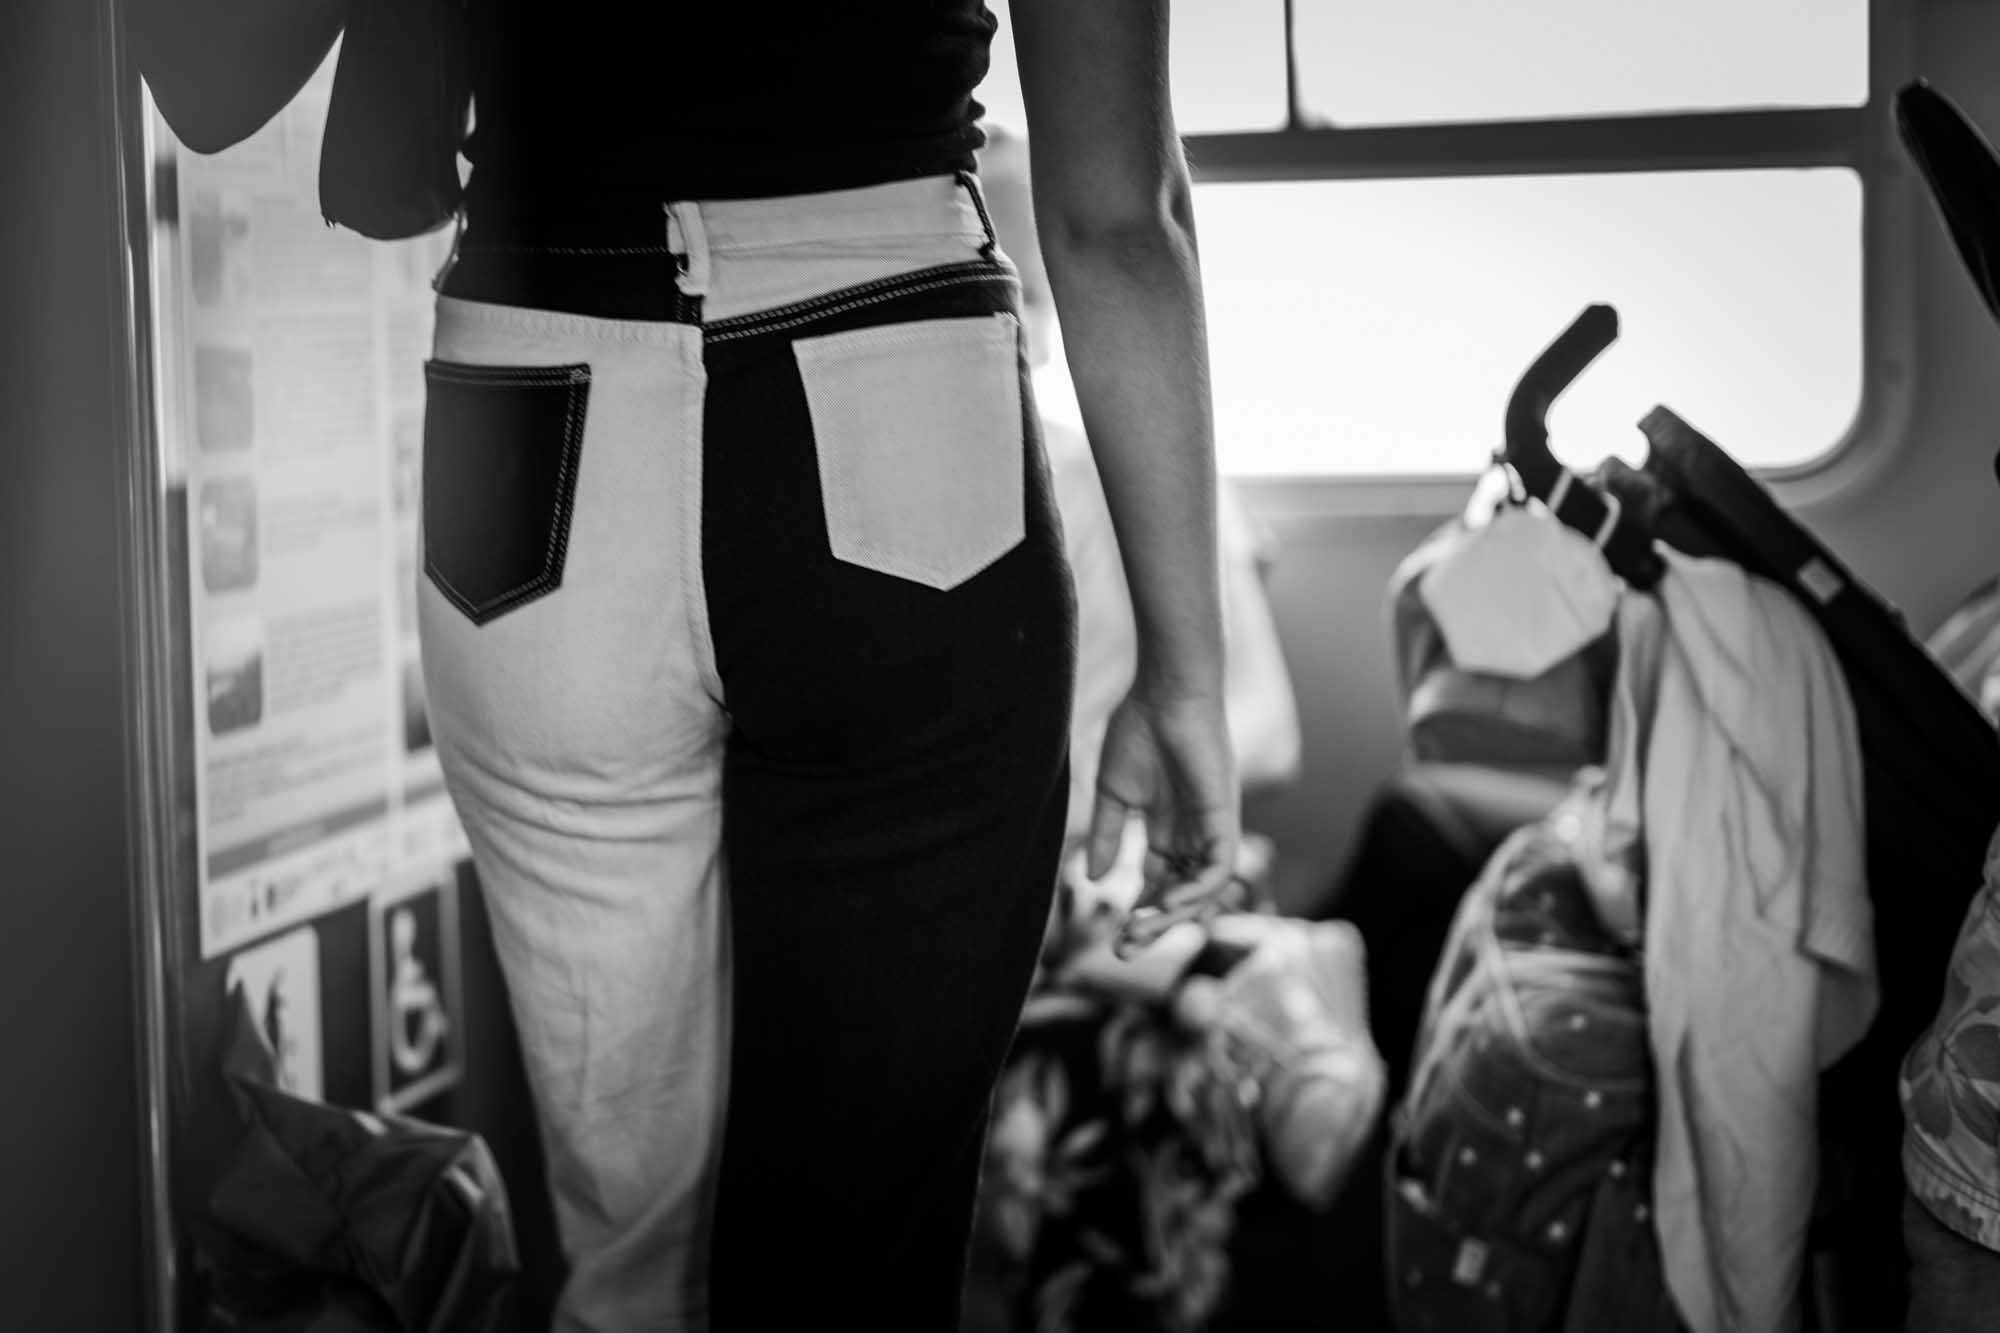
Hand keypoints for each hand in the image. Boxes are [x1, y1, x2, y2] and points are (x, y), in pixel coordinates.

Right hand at [1084, 685, 1240, 956]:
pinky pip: (1217, 870)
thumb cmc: (1139, 730)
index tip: (1113, 939)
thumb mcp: (1114, 793)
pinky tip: (1166, 906)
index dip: (1139, 914)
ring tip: (1138, 932)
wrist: (1164, 693)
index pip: (1158, 884)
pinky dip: (1195, 892)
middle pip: (1179, 895)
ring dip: (1171, 917)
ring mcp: (1211, 829)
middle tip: (1123, 951)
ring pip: (1201, 891)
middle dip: (1154, 926)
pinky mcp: (1223, 820)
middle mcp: (1193, 835)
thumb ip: (1106, 835)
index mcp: (1168, 829)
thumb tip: (1095, 880)